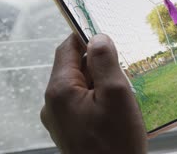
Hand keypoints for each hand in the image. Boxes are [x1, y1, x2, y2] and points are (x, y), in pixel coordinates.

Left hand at [40, 34, 146, 153]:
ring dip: (100, 81)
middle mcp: (53, 104)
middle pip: (73, 67)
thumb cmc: (116, 142)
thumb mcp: (116, 94)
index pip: (67, 48)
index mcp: (60, 90)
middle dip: (98, 62)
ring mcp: (60, 119)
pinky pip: (82, 102)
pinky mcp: (70, 130)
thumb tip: (98, 38)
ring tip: (123, 90)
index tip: (108, 34)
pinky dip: (98, 97)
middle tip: (124, 66)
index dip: (86, 36)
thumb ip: (105, 61)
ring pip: (79, 85)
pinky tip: (116, 107)